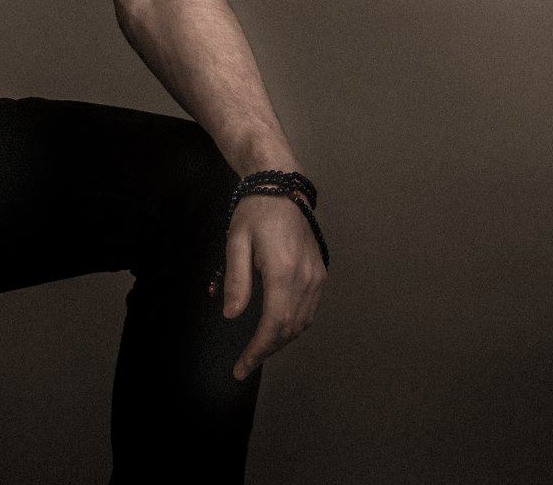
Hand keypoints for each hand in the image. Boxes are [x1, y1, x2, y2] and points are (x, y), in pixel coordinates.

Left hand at [221, 192, 327, 379]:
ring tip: (258, 350)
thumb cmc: (255, 212)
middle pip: (290, 329)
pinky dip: (293, 326)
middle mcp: (306, 278)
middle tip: (245, 364)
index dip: (258, 350)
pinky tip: (276, 328)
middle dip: (267, 350)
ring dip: (281, 340)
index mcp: (283, 271)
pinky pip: (309, 309)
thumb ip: (236, 280)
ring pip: (303, 323)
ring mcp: (317, 276)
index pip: (273, 324)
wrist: (283, 186)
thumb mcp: (236, 242)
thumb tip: (232, 316)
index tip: (241, 367)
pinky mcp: (320, 272)